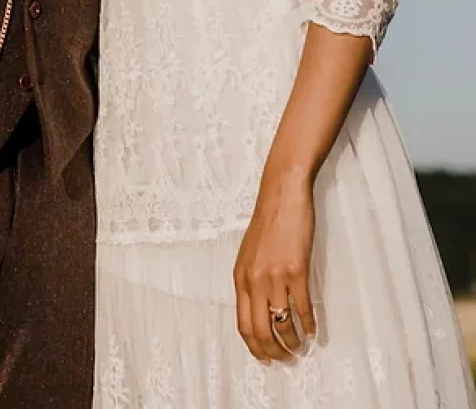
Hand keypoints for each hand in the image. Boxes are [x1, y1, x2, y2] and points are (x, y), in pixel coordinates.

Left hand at [233, 170, 316, 363]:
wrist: (282, 194)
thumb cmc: (268, 221)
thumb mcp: (249, 253)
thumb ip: (250, 280)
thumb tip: (258, 309)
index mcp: (240, 276)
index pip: (242, 323)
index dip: (254, 346)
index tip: (265, 357)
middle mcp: (254, 279)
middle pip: (260, 330)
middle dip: (273, 352)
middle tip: (285, 359)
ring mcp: (275, 276)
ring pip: (282, 324)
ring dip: (292, 342)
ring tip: (300, 347)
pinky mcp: (296, 270)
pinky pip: (302, 308)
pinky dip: (309, 325)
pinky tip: (313, 330)